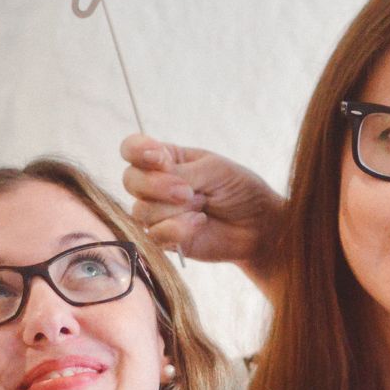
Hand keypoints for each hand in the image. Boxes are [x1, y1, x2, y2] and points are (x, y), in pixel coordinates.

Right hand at [118, 133, 285, 275]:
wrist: (259, 226)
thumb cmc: (239, 190)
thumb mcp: (213, 170)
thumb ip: (181, 170)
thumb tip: (156, 173)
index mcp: (166, 159)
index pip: (132, 149)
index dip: (137, 151)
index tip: (159, 158)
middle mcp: (155, 185)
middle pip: (130, 180)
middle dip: (158, 186)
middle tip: (189, 192)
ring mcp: (158, 213)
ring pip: (141, 210)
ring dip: (174, 210)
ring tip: (203, 209)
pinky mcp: (164, 239)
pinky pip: (154, 234)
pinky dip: (178, 229)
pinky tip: (199, 224)